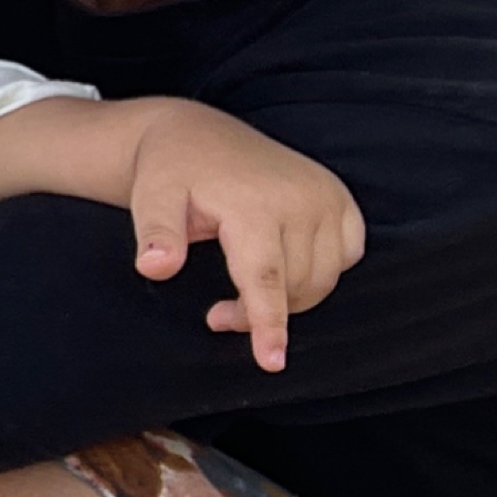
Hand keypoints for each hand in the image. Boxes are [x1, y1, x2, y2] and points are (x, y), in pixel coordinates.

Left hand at [125, 104, 365, 373]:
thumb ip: (156, 233)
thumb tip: (153, 268)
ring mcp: (327, 197)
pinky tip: (284, 262)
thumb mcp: (151, 197)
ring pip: (322, 279)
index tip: (272, 362)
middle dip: (259, 313)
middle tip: (217, 313)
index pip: (266, 277)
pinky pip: (345, 258)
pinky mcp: (342, 199)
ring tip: (242, 290)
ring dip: (289, 298)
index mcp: (253, 202)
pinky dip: (319, 272)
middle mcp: (301, 198)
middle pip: (294, 286)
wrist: (200, 134)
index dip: (268, 323)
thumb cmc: (172, 172)